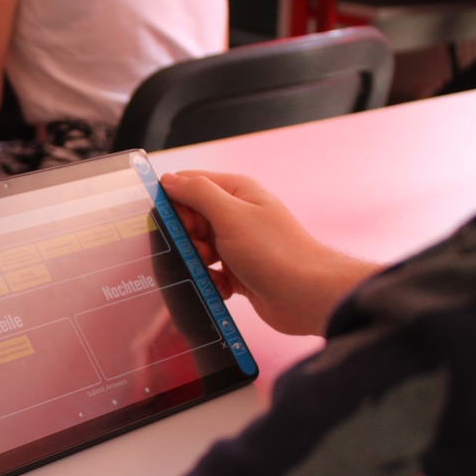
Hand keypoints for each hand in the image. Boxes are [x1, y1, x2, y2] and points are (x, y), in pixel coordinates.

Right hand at [161, 172, 381, 335]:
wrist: (306, 296)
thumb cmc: (275, 252)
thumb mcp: (230, 215)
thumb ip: (197, 193)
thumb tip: (169, 179)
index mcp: (236, 192)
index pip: (190, 184)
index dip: (176, 203)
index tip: (174, 224)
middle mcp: (237, 215)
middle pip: (190, 220)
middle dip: (187, 238)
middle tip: (200, 250)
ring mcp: (238, 244)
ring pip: (198, 249)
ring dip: (196, 262)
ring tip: (212, 270)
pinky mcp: (239, 272)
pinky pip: (210, 273)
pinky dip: (211, 281)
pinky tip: (223, 287)